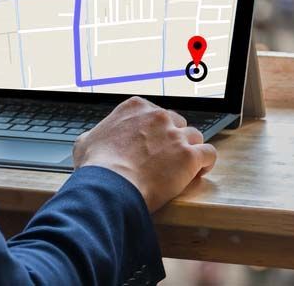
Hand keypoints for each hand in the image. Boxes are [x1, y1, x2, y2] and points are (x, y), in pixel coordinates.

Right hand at [73, 96, 216, 211]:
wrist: (111, 186)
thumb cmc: (97, 167)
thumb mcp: (85, 142)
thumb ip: (97, 135)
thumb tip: (94, 141)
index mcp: (135, 107)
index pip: (155, 114)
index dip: (156, 131)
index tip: (153, 144)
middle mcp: (158, 116)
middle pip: (177, 123)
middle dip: (173, 139)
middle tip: (166, 158)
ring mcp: (175, 135)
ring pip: (194, 136)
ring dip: (190, 149)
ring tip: (184, 166)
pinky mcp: (189, 156)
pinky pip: (208, 153)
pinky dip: (206, 162)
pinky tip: (200, 170)